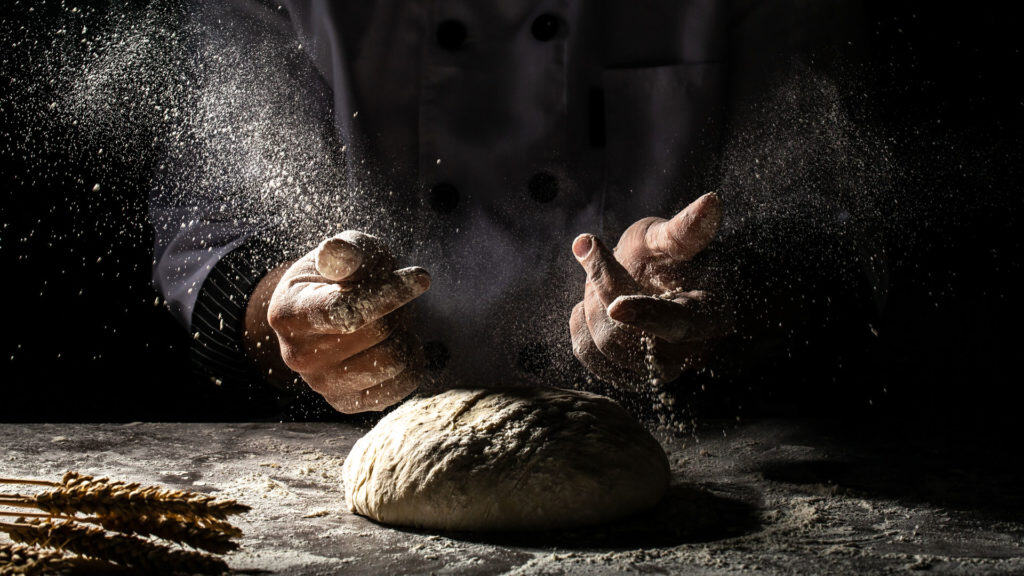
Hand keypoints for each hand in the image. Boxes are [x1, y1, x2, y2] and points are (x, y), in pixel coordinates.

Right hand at [255, 231, 430, 412]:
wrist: (334, 309)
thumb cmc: (343, 274)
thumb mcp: (348, 251)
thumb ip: (347, 252)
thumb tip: (337, 255)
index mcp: (288, 314)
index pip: (345, 311)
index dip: (389, 294)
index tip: (422, 277)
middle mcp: (297, 356)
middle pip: (378, 333)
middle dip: (396, 310)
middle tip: (390, 299)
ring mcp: (321, 385)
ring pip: (393, 361)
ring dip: (404, 336)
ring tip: (390, 323)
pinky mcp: (347, 404)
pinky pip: (401, 387)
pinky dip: (411, 363)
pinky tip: (397, 345)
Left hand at [569, 193, 731, 388]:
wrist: (656, 282)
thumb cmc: (669, 255)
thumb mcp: (674, 238)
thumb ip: (686, 229)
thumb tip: (711, 202)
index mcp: (710, 316)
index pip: (677, 323)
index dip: (647, 314)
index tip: (616, 305)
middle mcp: (685, 352)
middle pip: (628, 335)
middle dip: (603, 288)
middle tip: (594, 248)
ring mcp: (655, 370)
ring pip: (602, 346)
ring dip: (592, 304)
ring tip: (606, 278)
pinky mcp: (627, 376)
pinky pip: (587, 352)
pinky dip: (581, 322)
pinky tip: (596, 304)